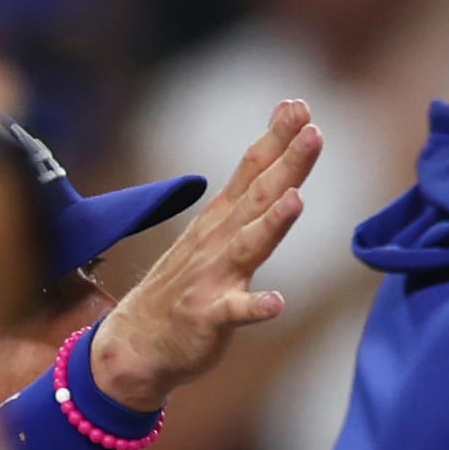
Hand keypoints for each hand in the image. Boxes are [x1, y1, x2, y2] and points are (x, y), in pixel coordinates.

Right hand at [90, 101, 319, 409]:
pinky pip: (234, 313)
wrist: (137, 345)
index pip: (252, 171)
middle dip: (285, 163)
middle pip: (258, 197)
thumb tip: (282, 169)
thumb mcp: (219, 238)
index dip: (276, 139)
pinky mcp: (208, 317)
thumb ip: (252, 204)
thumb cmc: (188, 287)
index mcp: (222, 222)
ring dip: (272, 224)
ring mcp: (211, 278)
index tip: (299, 105)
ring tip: (296, 199)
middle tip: (312, 129)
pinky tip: (276, 303)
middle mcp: (217, 242)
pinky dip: (255, 307)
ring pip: (247, 247)